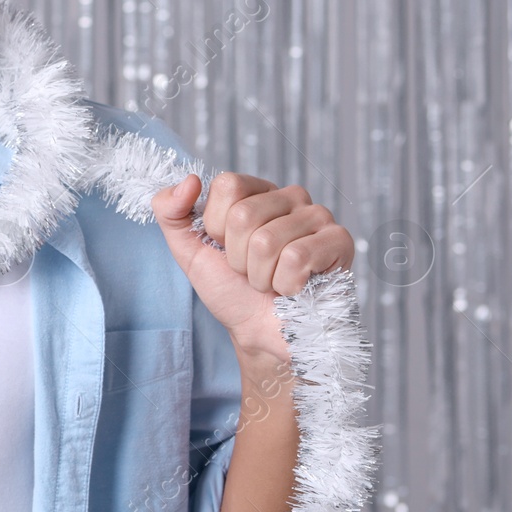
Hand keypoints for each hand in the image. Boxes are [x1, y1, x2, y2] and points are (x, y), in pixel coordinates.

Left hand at [151, 172, 354, 363]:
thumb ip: (171, 211)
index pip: (227, 185)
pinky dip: (285, 284)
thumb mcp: (189, 250)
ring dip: (260, 276)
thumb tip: (190, 179)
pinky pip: (297, 257)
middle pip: (245, 216)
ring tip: (272, 281)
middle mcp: (290, 196)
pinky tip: (294, 288)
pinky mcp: (340, 241)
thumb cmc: (230, 289)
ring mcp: (319, 216)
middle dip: (238, 258)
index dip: (217, 226)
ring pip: (267, 241)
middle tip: (251, 272)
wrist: (260, 332)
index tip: (226, 248)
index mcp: (255, 191)